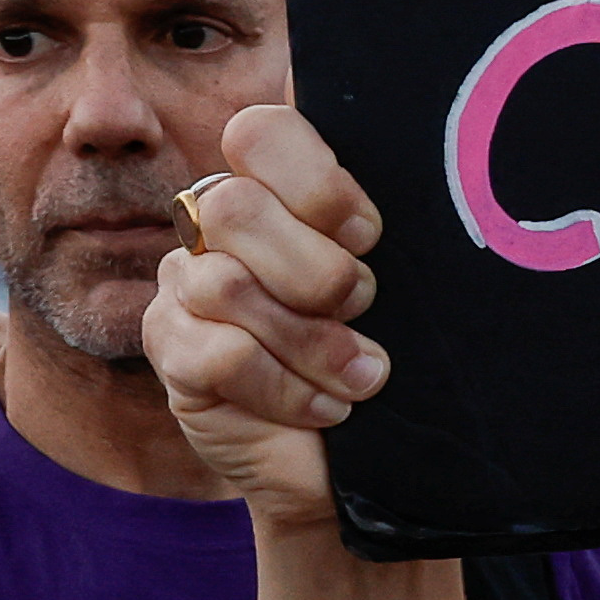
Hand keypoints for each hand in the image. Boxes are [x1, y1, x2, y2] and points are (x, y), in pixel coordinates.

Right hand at [143, 102, 388, 532]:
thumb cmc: (385, 357)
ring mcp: (184, 284)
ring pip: (228, 285)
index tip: (368, 238)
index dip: (317, 187)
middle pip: (235, 206)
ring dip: (314, 345)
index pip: (261, 133)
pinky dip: (288, 389)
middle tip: (362, 312)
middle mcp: (216, 224)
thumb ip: (380, 231)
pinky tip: (323, 409)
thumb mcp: (401, 285)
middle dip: (319, 273)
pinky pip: (222, 354)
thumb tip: (430, 163)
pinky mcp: (169, 349)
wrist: (358, 465)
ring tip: (360, 378)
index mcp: (274, 187)